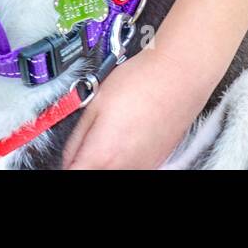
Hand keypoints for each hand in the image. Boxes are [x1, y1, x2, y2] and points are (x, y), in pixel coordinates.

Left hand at [61, 47, 213, 169]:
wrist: (179, 74)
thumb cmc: (141, 81)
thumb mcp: (95, 101)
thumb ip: (77, 136)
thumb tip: (69, 154)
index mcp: (102, 154)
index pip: (73, 172)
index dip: (67, 164)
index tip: (68, 156)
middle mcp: (123, 167)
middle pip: (93, 172)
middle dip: (86, 161)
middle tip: (87, 140)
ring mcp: (142, 166)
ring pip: (113, 171)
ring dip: (106, 159)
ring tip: (111, 131)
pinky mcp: (157, 162)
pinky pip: (133, 166)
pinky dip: (125, 156)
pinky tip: (129, 133)